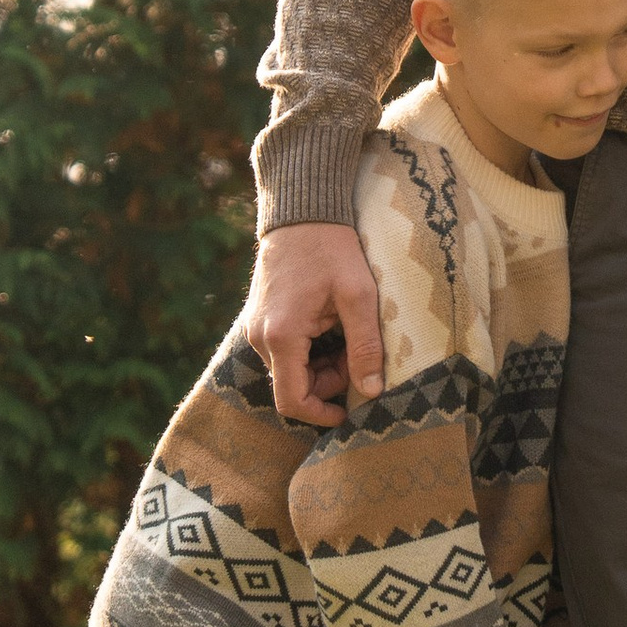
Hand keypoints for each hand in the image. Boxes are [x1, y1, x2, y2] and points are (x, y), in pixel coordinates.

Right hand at [245, 221, 383, 425]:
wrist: (301, 211)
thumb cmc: (332, 248)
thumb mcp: (358, 295)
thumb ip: (365, 345)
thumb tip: (372, 391)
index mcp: (282, 336)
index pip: (292, 401)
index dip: (320, 415)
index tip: (348, 411)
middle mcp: (259, 337)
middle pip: (292, 386)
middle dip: (327, 384)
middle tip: (358, 357)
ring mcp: (255, 327)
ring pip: (289, 369)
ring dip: (320, 367)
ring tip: (348, 336)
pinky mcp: (259, 317)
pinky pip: (283, 350)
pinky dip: (309, 351)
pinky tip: (331, 327)